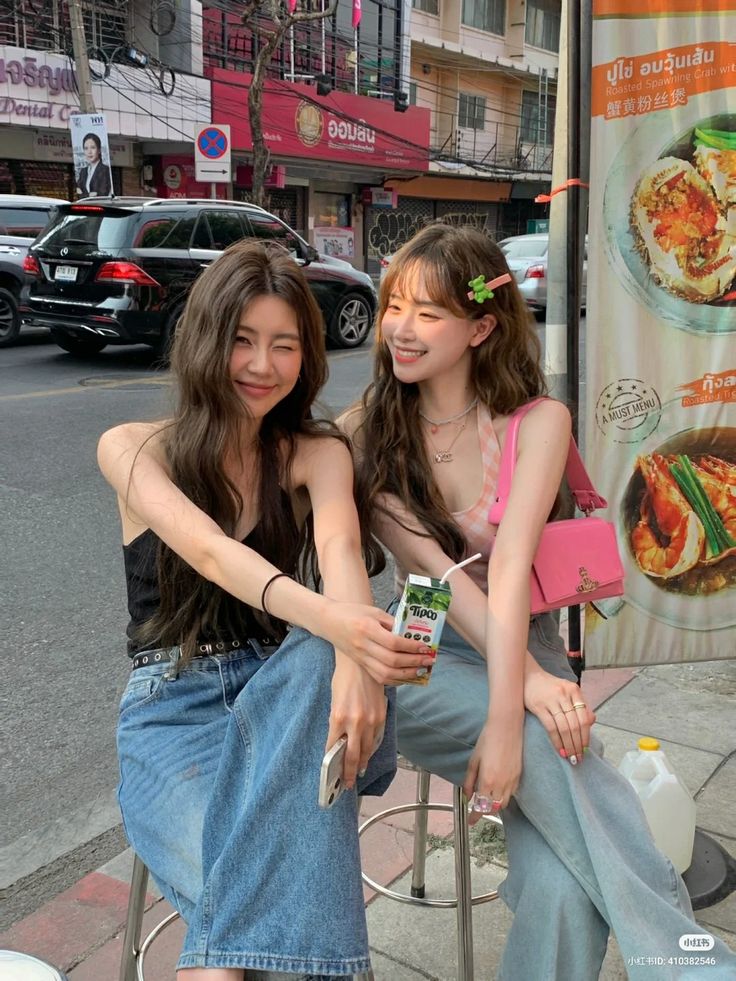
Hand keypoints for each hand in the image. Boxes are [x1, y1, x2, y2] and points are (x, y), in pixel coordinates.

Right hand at [322, 600, 435, 685]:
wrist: (329, 621)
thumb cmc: (353, 612)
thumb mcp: (374, 612)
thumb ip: (392, 623)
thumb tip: (412, 635)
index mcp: (367, 628)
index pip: (393, 642)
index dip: (412, 646)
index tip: (426, 646)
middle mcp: (363, 646)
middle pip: (391, 661)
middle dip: (414, 662)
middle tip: (429, 660)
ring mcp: (361, 657)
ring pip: (385, 673)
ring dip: (407, 674)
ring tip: (421, 670)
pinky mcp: (361, 664)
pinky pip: (379, 677)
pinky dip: (395, 679)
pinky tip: (407, 675)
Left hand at [327, 658, 385, 789]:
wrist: (360, 662)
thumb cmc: (343, 679)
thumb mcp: (334, 702)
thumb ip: (336, 722)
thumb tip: (338, 741)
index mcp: (338, 718)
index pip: (333, 749)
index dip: (333, 765)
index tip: (332, 776)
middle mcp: (355, 722)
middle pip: (352, 756)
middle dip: (349, 773)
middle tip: (347, 784)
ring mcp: (370, 720)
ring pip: (367, 749)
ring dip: (362, 762)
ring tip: (358, 772)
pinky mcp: (381, 715)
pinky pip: (377, 737)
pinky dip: (372, 747)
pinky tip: (368, 753)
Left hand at [463, 712, 523, 815]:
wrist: (507, 726)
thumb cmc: (487, 739)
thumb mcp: (474, 760)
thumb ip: (470, 780)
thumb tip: (467, 795)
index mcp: (487, 780)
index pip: (481, 806)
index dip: (475, 816)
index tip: (470, 821)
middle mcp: (501, 784)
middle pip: (494, 808)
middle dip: (485, 811)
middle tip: (477, 808)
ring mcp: (512, 780)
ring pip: (504, 803)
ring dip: (495, 804)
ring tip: (487, 798)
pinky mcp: (519, 775)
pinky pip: (511, 793)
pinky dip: (504, 795)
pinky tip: (498, 788)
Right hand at [523, 667, 595, 764]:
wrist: (526, 676)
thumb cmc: (548, 687)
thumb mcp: (566, 691)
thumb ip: (579, 705)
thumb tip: (591, 722)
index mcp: (574, 690)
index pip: (584, 718)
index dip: (586, 736)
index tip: (586, 750)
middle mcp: (564, 694)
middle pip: (575, 724)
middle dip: (578, 744)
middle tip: (579, 758)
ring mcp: (551, 700)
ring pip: (564, 728)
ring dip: (569, 745)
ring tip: (570, 757)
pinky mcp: (539, 706)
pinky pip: (551, 727)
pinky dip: (557, 741)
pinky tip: (559, 750)